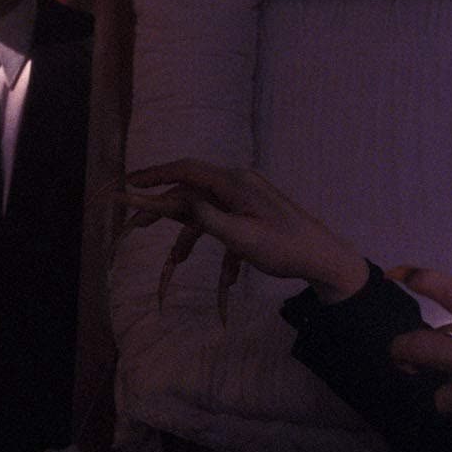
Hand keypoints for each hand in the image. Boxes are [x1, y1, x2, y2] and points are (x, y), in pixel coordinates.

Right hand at [122, 159, 369, 316]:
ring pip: (205, 211)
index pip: (185, 170)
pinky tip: (227, 281)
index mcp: (234, 182)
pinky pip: (224, 225)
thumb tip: (178, 199)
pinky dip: (219, 248)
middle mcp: (238, 183)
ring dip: (189, 237)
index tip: (128, 182)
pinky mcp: (252, 213)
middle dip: (163, 210)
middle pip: (191, 192)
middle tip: (135, 226)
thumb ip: (206, 217)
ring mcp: (246, 197)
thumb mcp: (240, 237)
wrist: (324, 258)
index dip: (153, 174)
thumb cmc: (285, 248)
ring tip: (173, 263)